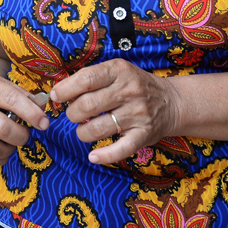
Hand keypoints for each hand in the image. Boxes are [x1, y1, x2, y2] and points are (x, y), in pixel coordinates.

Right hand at [0, 73, 49, 168]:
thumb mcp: (10, 88)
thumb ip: (28, 100)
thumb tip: (43, 118)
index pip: (11, 99)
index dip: (31, 114)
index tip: (44, 124)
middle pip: (2, 129)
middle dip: (20, 136)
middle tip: (24, 135)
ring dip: (9, 151)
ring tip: (10, 143)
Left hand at [50, 59, 181, 164]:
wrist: (171, 102)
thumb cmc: (134, 85)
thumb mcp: (117, 71)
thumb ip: (91, 78)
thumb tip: (59, 92)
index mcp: (119, 71)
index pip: (86, 80)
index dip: (65, 89)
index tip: (56, 96)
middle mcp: (129, 91)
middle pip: (87, 105)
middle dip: (72, 113)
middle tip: (73, 114)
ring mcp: (137, 114)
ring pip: (97, 128)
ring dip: (82, 133)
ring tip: (83, 130)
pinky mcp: (143, 135)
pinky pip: (120, 149)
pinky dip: (104, 155)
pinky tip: (93, 156)